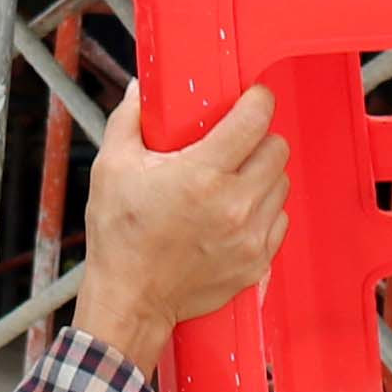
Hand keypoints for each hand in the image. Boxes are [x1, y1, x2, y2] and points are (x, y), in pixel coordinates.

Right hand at [75, 83, 290, 360]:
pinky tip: (236, 212)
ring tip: (234, 180)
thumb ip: (129, 120)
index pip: (254, 121)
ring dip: (262, 175)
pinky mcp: (257, 263)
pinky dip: (264, 212)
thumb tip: (141, 90)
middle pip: (276, 150)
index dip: (257, 101)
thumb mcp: (111, 168)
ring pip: (281, 185)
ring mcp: (250, 237)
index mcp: (202, 175)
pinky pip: (279, 221)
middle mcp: (234, 205)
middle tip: (236, 143)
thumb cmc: (119, 237)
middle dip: (258, 139)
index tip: (252, 99)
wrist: (130, 300)